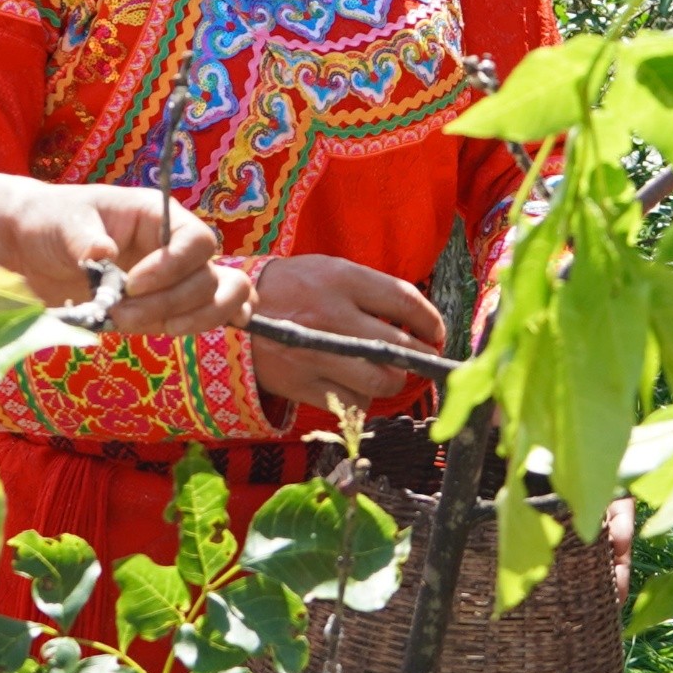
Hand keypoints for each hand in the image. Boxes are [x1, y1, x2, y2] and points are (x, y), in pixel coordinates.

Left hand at [0, 174, 250, 338]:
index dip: (173, 268)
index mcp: (156, 215)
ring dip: (187, 320)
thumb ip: (82, 236)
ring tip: (135, 325)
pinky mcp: (163, 306)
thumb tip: (102, 253)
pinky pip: (210, 312)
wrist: (31, 248)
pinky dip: (214, 321)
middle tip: (119, 314)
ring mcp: (173, 278)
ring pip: (218, 297)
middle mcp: (173, 246)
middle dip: (168, 303)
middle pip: (207, 278)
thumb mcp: (61, 221)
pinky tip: (204, 327)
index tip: (132, 285)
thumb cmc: (50, 221)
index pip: (196, 241)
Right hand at [249, 254, 443, 420]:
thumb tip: (418, 322)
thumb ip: (371, 291)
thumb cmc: (293, 288)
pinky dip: (362, 398)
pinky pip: (351, 402)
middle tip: (423, 356)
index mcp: (340, 279)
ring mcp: (315, 353)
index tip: (437, 332)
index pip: (404, 300)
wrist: (235, 312)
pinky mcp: (302, 384)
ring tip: (389, 372)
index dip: (430, 321)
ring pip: (380, 381)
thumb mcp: (330, 271)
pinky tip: (356, 384)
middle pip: (398, 346)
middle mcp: (330, 316)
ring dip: (393, 379)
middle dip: (420, 355)